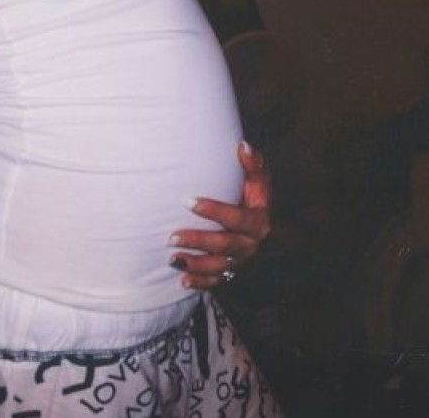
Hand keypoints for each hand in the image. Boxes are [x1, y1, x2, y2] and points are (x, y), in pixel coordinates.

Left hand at [168, 140, 271, 288]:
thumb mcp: (255, 180)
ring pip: (219, 267)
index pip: (238, 218)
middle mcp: (251, 243)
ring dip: (195, 264)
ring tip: (172, 259)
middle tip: (170, 236)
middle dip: (198, 241)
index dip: (215, 211)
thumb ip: (252, 164)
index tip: (188, 201)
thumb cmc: (249, 194)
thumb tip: (242, 145)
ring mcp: (240, 260)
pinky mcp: (229, 271)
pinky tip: (181, 280)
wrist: (252, 220)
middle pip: (225, 245)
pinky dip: (199, 283)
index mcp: (258, 220)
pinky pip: (215, 282)